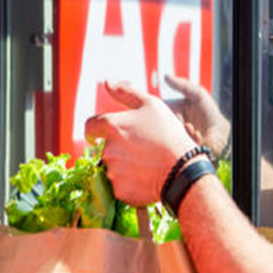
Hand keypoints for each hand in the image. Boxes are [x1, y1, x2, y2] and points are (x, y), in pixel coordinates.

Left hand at [85, 81, 195, 205]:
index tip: (107, 134)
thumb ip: (126, 92)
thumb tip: (107, 82)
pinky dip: (131, 183)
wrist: (182, 169)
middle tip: (143, 149)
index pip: (90, 127)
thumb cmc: (168, 133)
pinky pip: (121, 186)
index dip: (98, 130)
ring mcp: (112, 171)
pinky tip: (147, 177)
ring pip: (113, 168)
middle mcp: (107, 149)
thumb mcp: (151, 105)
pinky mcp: (120, 190)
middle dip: (120, 148)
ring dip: (126, 166)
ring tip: (148, 163)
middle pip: (105, 148)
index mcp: (111, 126)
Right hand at [164, 75, 230, 156]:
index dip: (158, 109)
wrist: (220, 130)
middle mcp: (169, 123)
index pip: (156, 108)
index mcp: (170, 110)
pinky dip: (191, 136)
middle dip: (174, 120)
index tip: (169, 109)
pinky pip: (180, 141)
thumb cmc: (209, 111)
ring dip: (184, 129)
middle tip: (185, 120)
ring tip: (193, 126)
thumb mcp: (197, 94)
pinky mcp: (180, 146)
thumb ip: (182, 85)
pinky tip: (199, 134)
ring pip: (170, 132)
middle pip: (161, 122)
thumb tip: (166, 76)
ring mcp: (174, 136)